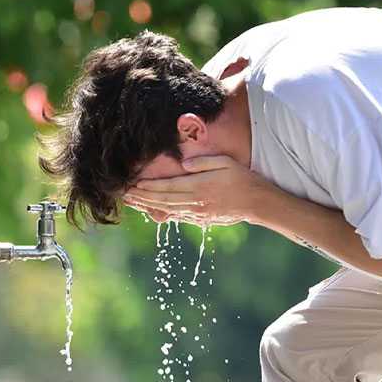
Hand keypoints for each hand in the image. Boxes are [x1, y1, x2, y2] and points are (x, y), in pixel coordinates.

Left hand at [124, 155, 272, 226]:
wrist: (256, 202)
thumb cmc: (241, 178)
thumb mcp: (225, 162)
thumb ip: (203, 162)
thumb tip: (183, 164)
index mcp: (200, 185)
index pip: (168, 186)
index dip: (150, 186)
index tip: (134, 184)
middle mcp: (196, 201)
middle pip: (163, 199)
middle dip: (143, 197)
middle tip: (125, 194)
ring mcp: (198, 212)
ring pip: (167, 209)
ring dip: (148, 205)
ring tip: (133, 202)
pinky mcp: (201, 219)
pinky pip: (177, 216)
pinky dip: (162, 213)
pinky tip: (152, 210)